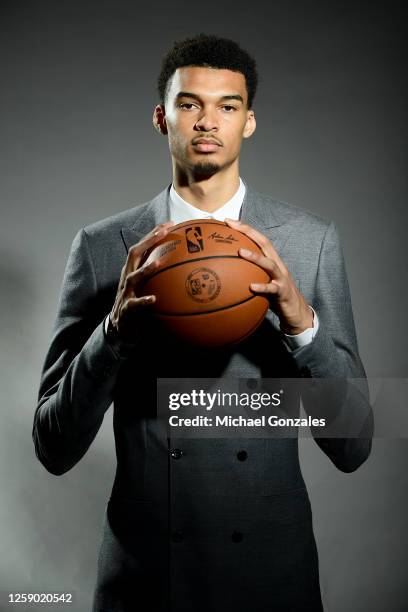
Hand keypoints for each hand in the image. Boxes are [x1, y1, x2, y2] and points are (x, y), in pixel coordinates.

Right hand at [110, 221, 173, 340]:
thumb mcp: (147, 287)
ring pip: (133, 277)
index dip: (154, 234)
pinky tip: (154, 299)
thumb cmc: (138, 303)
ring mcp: (125, 292)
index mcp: (132, 269)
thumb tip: (186, 269)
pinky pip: (134, 304)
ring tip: (159, 263)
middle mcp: (127, 277)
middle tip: (164, 232)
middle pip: (134, 253)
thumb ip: (161, 276)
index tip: (170, 223)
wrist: (119, 326)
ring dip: (146, 269)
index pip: (142, 246)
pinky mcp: (126, 308)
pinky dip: (143, 300)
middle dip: (149, 240)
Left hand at [224, 219, 312, 334]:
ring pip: (269, 264)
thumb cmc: (274, 295)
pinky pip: (272, 288)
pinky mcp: (283, 292)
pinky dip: (262, 287)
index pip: (258, 239)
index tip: (228, 221)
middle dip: (249, 232)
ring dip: (255, 257)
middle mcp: (277, 265)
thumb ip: (248, 274)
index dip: (245, 228)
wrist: (295, 311)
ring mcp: (281, 278)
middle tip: (232, 226)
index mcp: (271, 260)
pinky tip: (251, 287)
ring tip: (240, 252)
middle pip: (265, 243)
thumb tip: (223, 272)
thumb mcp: (261, 281)